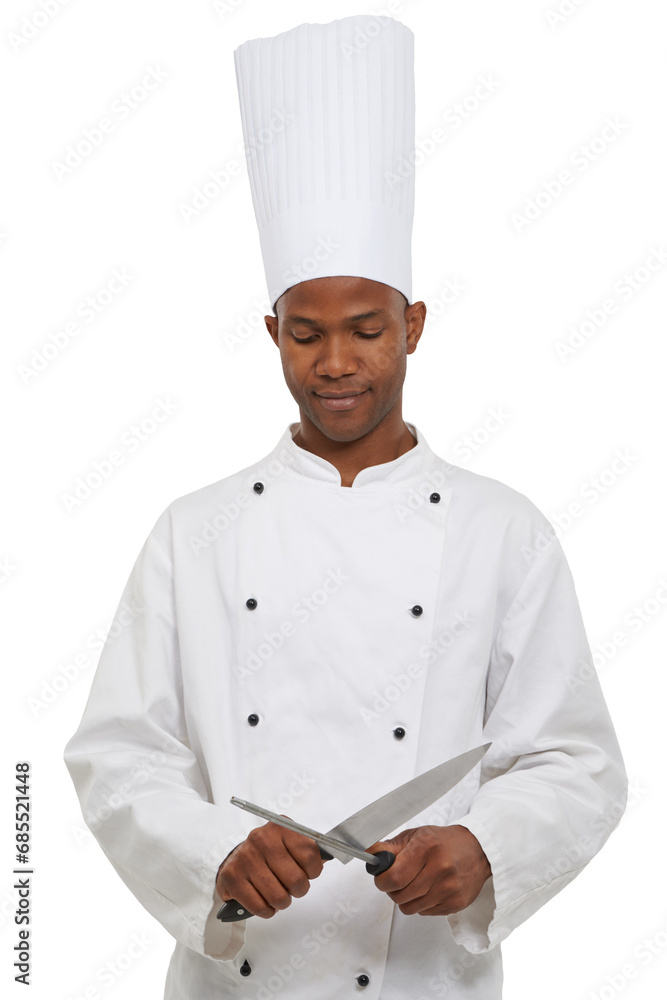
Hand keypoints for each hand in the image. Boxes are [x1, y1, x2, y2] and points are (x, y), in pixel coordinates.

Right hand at [215, 820, 325, 918]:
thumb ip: (309, 850)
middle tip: (292, 888)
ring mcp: (245, 857)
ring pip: (278, 897)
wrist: (233, 859)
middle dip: (298, 890)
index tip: (308, 873)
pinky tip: (265, 902)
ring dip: (282, 903)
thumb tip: (330, 855)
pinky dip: (267, 911)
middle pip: (296, 879)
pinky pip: (260, 907)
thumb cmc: (268, 855)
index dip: (313, 871)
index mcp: (280, 826)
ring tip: (277, 894)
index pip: (310, 854)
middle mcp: (262, 838)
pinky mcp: (232, 877)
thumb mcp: (289, 844)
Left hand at [366, 824, 490, 915]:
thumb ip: (390, 847)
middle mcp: (440, 869)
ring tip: (415, 883)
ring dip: (407, 898)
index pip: (394, 877)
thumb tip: (369, 853)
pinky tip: (430, 888)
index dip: (382, 880)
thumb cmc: (443, 841)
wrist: (477, 849)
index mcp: (426, 848)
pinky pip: (425, 913)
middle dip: (393, 890)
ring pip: (410, 908)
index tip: (382, 877)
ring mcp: (449, 889)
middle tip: (398, 879)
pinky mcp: (456, 903)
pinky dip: (422, 903)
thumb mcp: (415, 836)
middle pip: (400, 896)